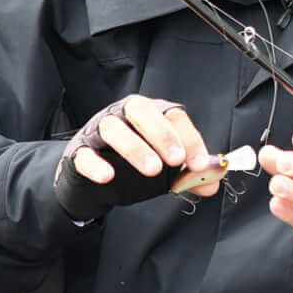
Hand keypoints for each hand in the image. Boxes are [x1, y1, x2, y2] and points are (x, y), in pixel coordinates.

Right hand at [53, 95, 217, 221]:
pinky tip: (108, 176)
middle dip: (162, 133)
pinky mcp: (78, 152)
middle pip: (140, 109)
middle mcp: (123, 115)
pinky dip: (96, 163)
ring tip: (152, 170)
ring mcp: (97, 131)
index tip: (199, 164)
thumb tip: (213, 183)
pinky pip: (84, 154)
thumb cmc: (134, 165)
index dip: (188, 138)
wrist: (94, 181)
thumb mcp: (166, 169)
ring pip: (112, 128)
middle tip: (176, 160)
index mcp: (150, 114)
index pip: (172, 115)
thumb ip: (190, 176)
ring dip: (134, 147)